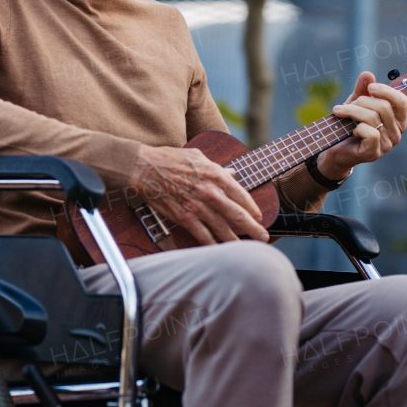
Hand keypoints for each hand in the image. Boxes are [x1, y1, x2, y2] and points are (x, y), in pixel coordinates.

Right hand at [128, 145, 267, 244]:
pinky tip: (218, 251)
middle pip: (237, 214)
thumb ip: (216, 167)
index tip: (258, 215)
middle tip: (263, 236)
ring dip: (235, 239)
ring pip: (221, 227)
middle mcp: (209, 191)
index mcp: (214, 174)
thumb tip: (232, 173)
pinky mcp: (182, 216)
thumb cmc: (169, 158)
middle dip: (253, 227)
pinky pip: (201, 234)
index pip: (240, 194)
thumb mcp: (197, 156)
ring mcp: (196, 205)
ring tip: (246, 249)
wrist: (143, 167)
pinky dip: (211, 244)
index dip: (252, 207)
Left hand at [317, 71, 406, 180]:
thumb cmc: (348, 124)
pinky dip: (357, 128)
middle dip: (361, 101)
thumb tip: (368, 74)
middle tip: (346, 105)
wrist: (334, 147)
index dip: (385, 90)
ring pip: (373, 118)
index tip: (369, 88)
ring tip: (340, 113)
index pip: (401, 101)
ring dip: (352, 112)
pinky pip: (371, 133)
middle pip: (383, 107)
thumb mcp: (356, 103)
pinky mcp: (374, 153)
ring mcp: (387, 145)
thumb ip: (363, 89)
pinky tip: (351, 130)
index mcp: (397, 120)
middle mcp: (396, 133)